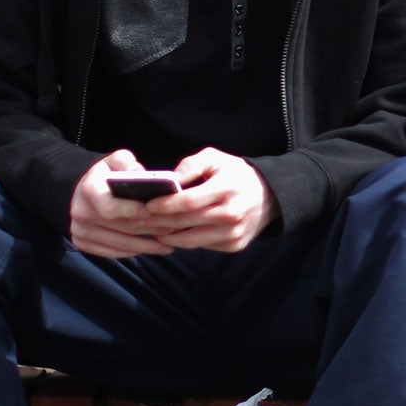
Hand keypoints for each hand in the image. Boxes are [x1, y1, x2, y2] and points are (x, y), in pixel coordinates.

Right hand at [68, 149, 178, 258]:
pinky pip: (114, 253)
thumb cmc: (107, 174)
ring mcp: (80, 231)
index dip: (134, 211)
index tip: (155, 211)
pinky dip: (135, 252)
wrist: (84, 190)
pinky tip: (153, 248)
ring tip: (168, 244)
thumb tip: (141, 175)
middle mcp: (80, 212)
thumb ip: (128, 163)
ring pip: (120, 244)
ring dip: (147, 246)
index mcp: (88, 190)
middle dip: (150, 229)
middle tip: (174, 229)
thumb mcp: (117, 161)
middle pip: (121, 227)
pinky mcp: (83, 244)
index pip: (110, 207)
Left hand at [141, 148, 275, 252]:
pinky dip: (185, 241)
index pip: (190, 201)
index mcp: (228, 188)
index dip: (166, 205)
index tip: (147, 205)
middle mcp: (232, 214)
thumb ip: (190, 165)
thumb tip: (168, 180)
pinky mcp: (234, 246)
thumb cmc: (234, 174)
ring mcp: (234, 233)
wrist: (268, 197)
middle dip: (158, 222)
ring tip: (150, 229)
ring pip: (191, 241)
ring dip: (167, 236)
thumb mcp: (216, 159)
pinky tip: (172, 233)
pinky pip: (202, 245)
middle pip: (186, 222)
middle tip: (137, 220)